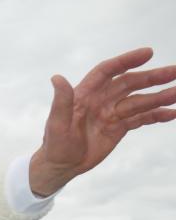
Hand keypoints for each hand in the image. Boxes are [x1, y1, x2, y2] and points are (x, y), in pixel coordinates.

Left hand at [30, 47, 175, 195]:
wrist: (61, 165)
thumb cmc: (55, 144)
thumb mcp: (56, 124)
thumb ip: (61, 102)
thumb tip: (56, 78)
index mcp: (85, 94)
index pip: (107, 71)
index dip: (126, 61)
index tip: (148, 53)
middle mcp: (101, 100)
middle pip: (129, 83)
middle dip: (151, 77)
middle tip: (174, 71)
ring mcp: (112, 113)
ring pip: (139, 101)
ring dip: (159, 96)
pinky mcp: (119, 127)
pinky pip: (141, 118)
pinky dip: (157, 115)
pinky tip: (172, 113)